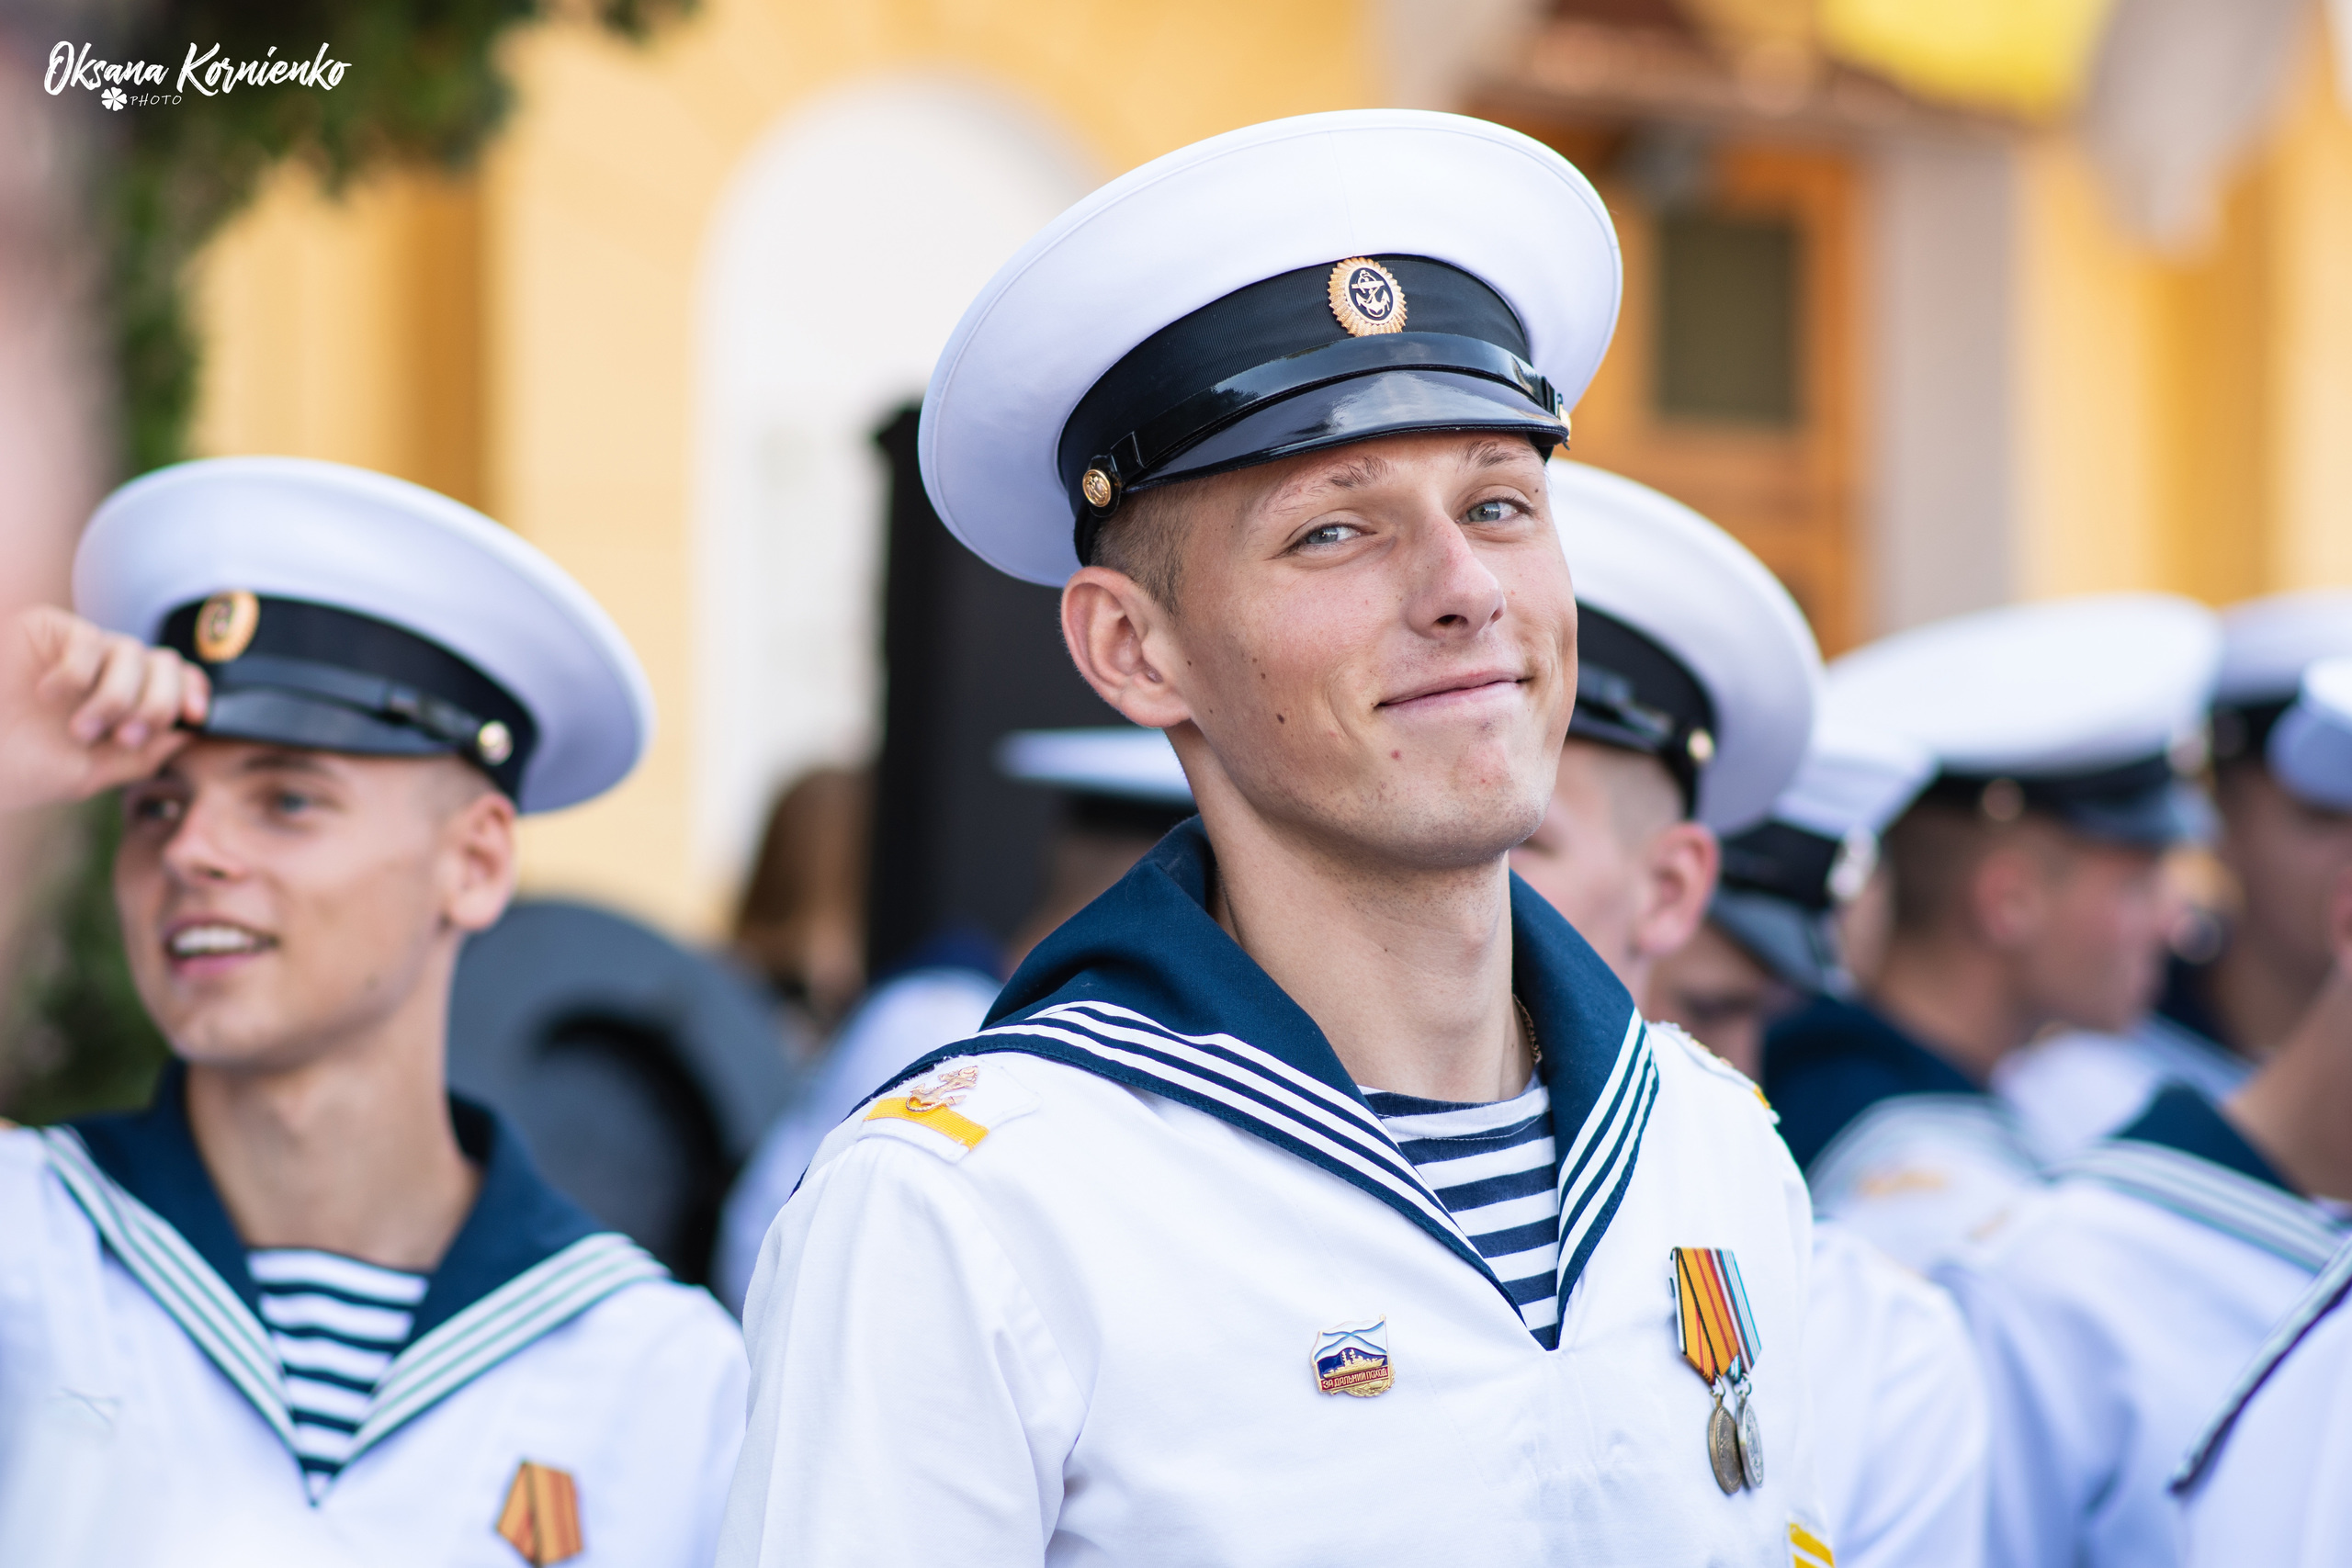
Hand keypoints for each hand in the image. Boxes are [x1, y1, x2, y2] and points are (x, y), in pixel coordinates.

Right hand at [0, 606, 209, 810]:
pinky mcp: (48, 629)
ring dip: (116, 698)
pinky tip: (47, 694)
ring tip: (80, 729)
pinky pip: (90, 640)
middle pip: (165, 664)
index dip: (193, 692)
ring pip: (133, 652)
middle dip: (157, 703)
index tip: (195, 715)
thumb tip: (188, 732)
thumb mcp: (90, 773)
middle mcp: (105, 674)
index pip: (175, 682)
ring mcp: (78, 651)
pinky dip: (77, 674)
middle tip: (123, 737)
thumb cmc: (18, 768)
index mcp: (121, 705)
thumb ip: (142, 755)